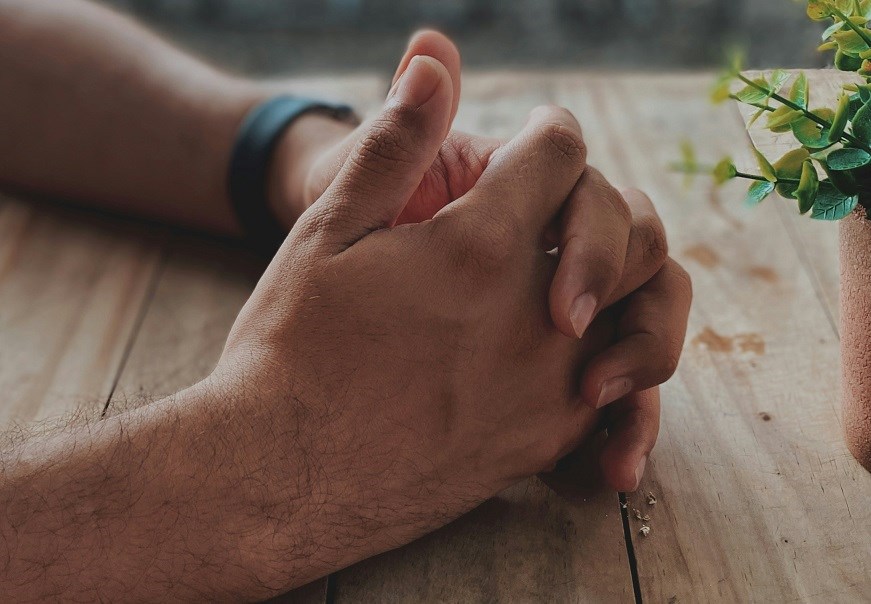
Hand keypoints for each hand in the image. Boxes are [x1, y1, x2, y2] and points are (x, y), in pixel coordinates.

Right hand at [271, 30, 692, 492]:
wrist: (276, 480)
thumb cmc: (288, 351)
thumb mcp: (325, 233)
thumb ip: (394, 145)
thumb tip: (432, 64)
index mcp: (479, 245)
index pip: (561, 153)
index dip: (547, 135)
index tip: (535, 143)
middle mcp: (535, 314)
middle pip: (628, 224)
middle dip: (595, 204)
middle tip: (556, 211)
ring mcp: (549, 385)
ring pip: (639, 307)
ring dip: (612, 279)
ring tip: (567, 280)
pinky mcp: (544, 442)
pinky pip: (615, 383)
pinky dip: (601, 352)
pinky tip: (553, 351)